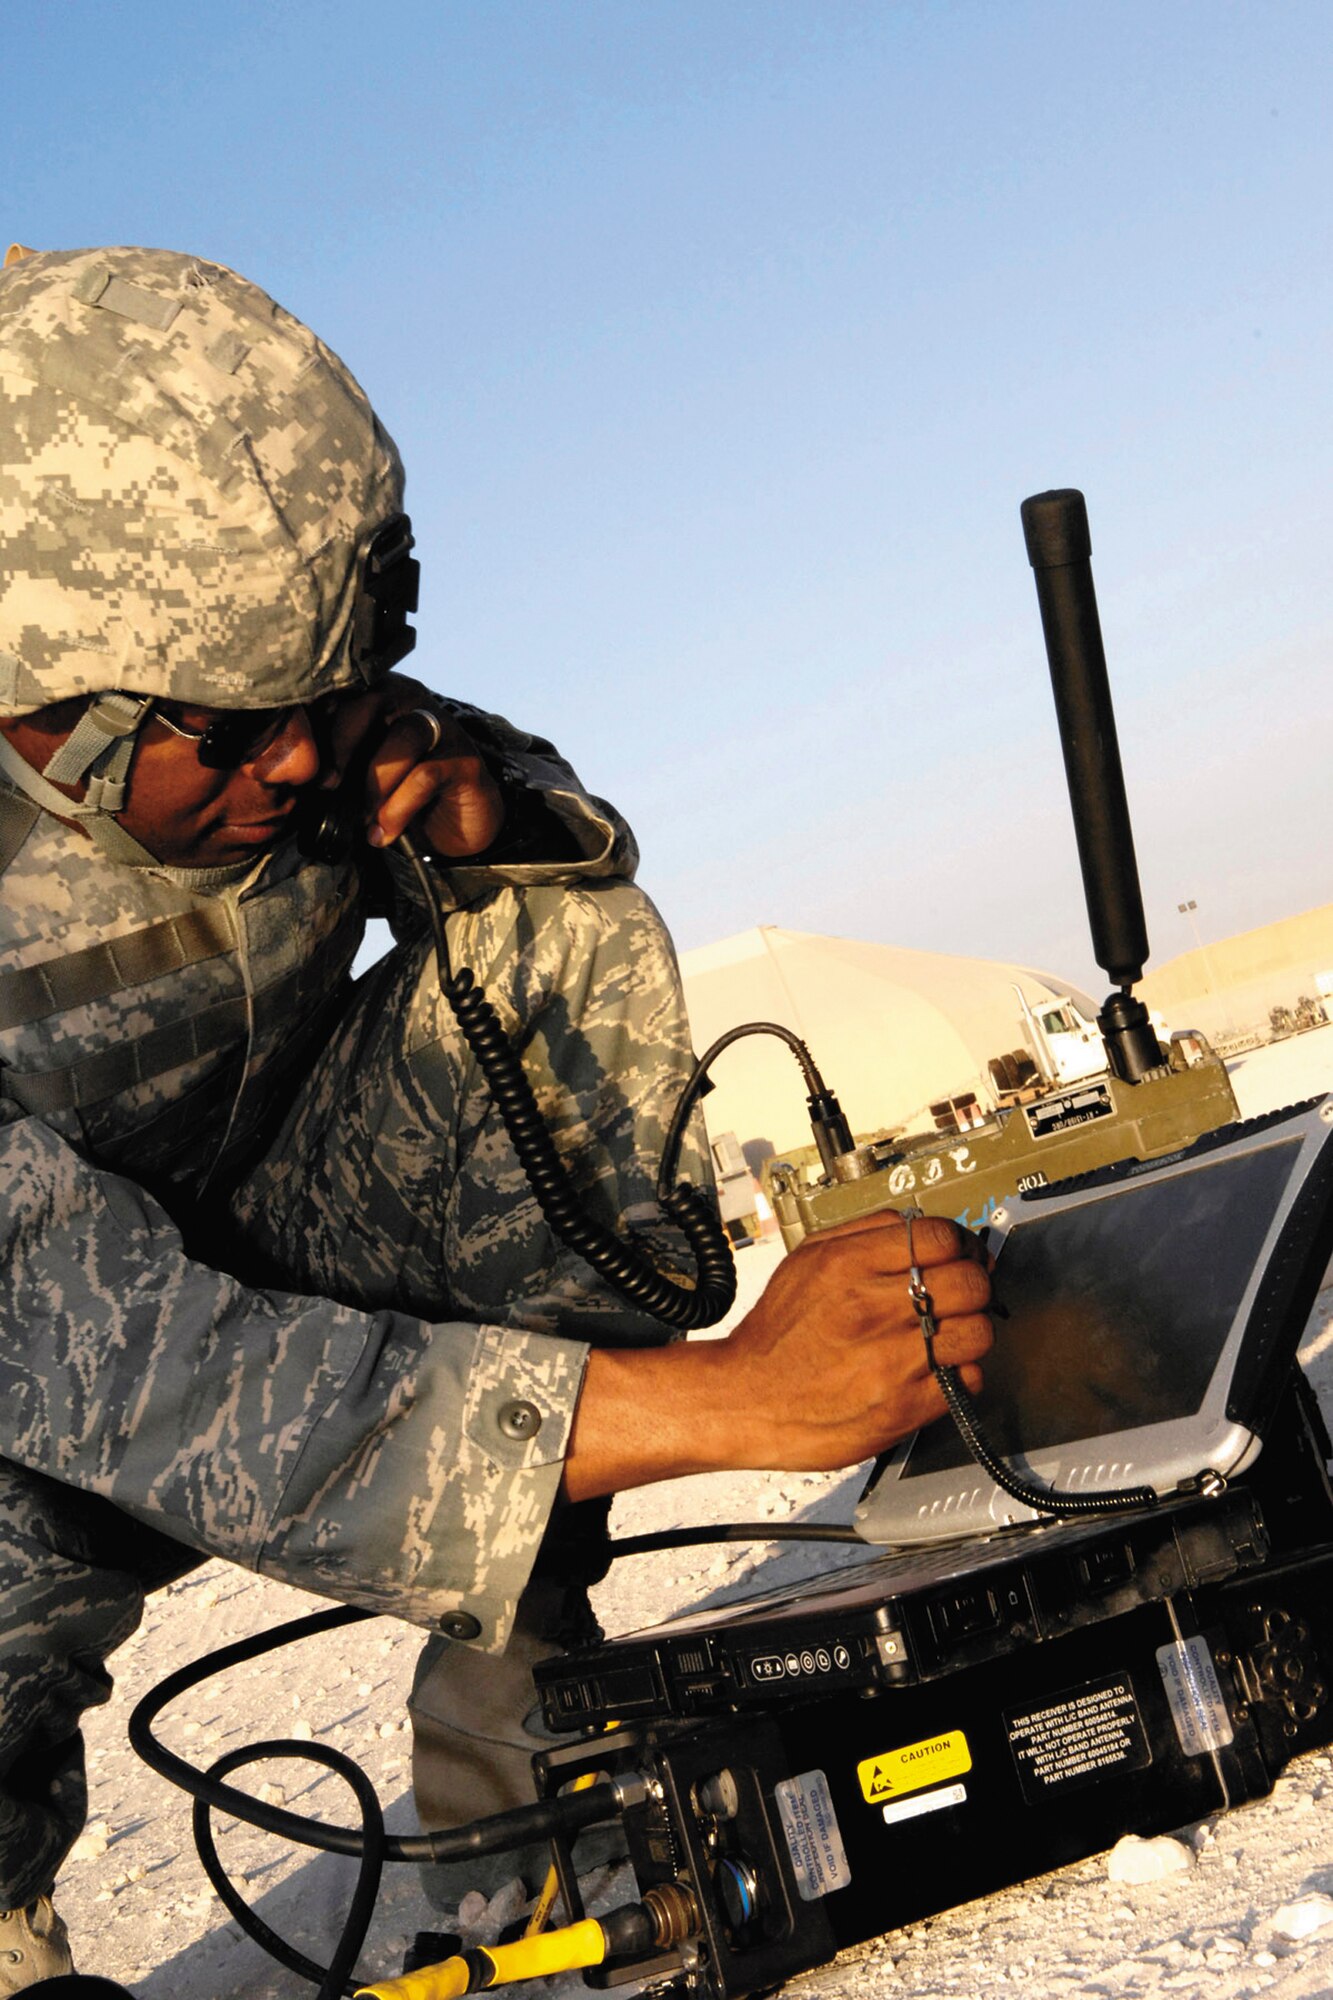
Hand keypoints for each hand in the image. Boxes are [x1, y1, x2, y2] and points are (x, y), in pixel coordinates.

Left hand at [319, 678, 505, 856]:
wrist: (452, 824)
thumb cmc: (395, 793)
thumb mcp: (356, 776)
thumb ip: (331, 765)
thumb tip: (290, 774)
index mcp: (376, 696)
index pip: (340, 692)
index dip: (316, 722)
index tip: (301, 763)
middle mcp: (410, 701)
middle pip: (370, 702)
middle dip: (342, 744)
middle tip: (328, 784)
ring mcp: (441, 727)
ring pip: (402, 737)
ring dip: (375, 781)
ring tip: (362, 817)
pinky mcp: (464, 760)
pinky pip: (425, 775)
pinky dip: (398, 808)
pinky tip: (384, 833)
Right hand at [564, 1211, 993, 1500]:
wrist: (743, 1400)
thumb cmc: (776, 1335)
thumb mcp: (807, 1260)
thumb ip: (864, 1233)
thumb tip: (919, 1226)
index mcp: (848, 1264)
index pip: (941, 1236)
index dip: (959, 1245)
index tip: (959, 1256)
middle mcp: (871, 1309)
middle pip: (970, 1281)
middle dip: (973, 1286)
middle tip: (960, 1296)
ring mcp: (890, 1361)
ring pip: (977, 1331)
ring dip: (971, 1331)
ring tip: (950, 1335)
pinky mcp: (902, 1407)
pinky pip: (965, 1381)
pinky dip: (960, 1374)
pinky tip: (937, 1370)